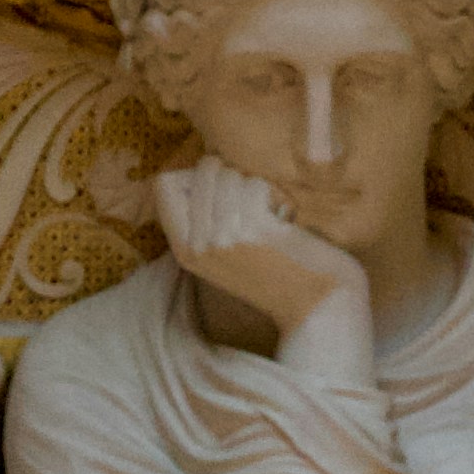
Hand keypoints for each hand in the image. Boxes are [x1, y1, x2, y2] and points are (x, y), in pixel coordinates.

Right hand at [156, 158, 366, 335]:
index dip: (192, 176)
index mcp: (183, 248)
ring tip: (265, 209)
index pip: (163, 185)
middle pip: (202, 173)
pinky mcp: (253, 231)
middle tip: (247, 197)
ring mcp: (223, 237)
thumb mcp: (219, 253)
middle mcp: (197, 244)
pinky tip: (280, 215)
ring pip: (230, 176)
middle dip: (229, 173)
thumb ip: (200, 219)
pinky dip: (271, 193)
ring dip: (252, 183)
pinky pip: (254, 186)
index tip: (216, 190)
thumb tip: (197, 172)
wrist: (309, 301)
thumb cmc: (270, 272)